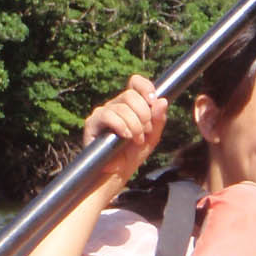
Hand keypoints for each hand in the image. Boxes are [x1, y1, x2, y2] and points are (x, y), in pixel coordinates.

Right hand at [83, 74, 167, 188]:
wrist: (117, 173)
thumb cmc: (133, 154)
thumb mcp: (152, 137)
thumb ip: (159, 119)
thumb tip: (162, 100)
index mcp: (130, 105)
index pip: (135, 83)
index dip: (145, 87)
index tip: (153, 100)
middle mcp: (115, 105)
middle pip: (131, 95)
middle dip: (144, 114)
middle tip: (146, 131)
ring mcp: (103, 113)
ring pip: (122, 107)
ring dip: (134, 124)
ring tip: (136, 139)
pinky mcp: (92, 123)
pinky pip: (108, 115)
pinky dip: (121, 125)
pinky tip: (125, 136)